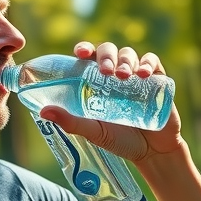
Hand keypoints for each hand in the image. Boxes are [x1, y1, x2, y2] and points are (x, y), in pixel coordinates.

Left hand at [38, 41, 183, 162]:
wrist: (151, 152)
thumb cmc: (119, 140)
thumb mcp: (93, 131)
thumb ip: (71, 121)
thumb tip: (43, 111)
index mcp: (97, 82)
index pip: (88, 57)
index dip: (85, 49)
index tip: (81, 53)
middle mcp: (115, 75)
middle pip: (108, 50)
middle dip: (106, 56)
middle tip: (106, 71)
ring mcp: (136, 76)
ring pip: (129, 54)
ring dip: (125, 60)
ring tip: (123, 76)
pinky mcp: (157, 79)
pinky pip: (152, 61)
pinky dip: (148, 62)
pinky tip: (143, 74)